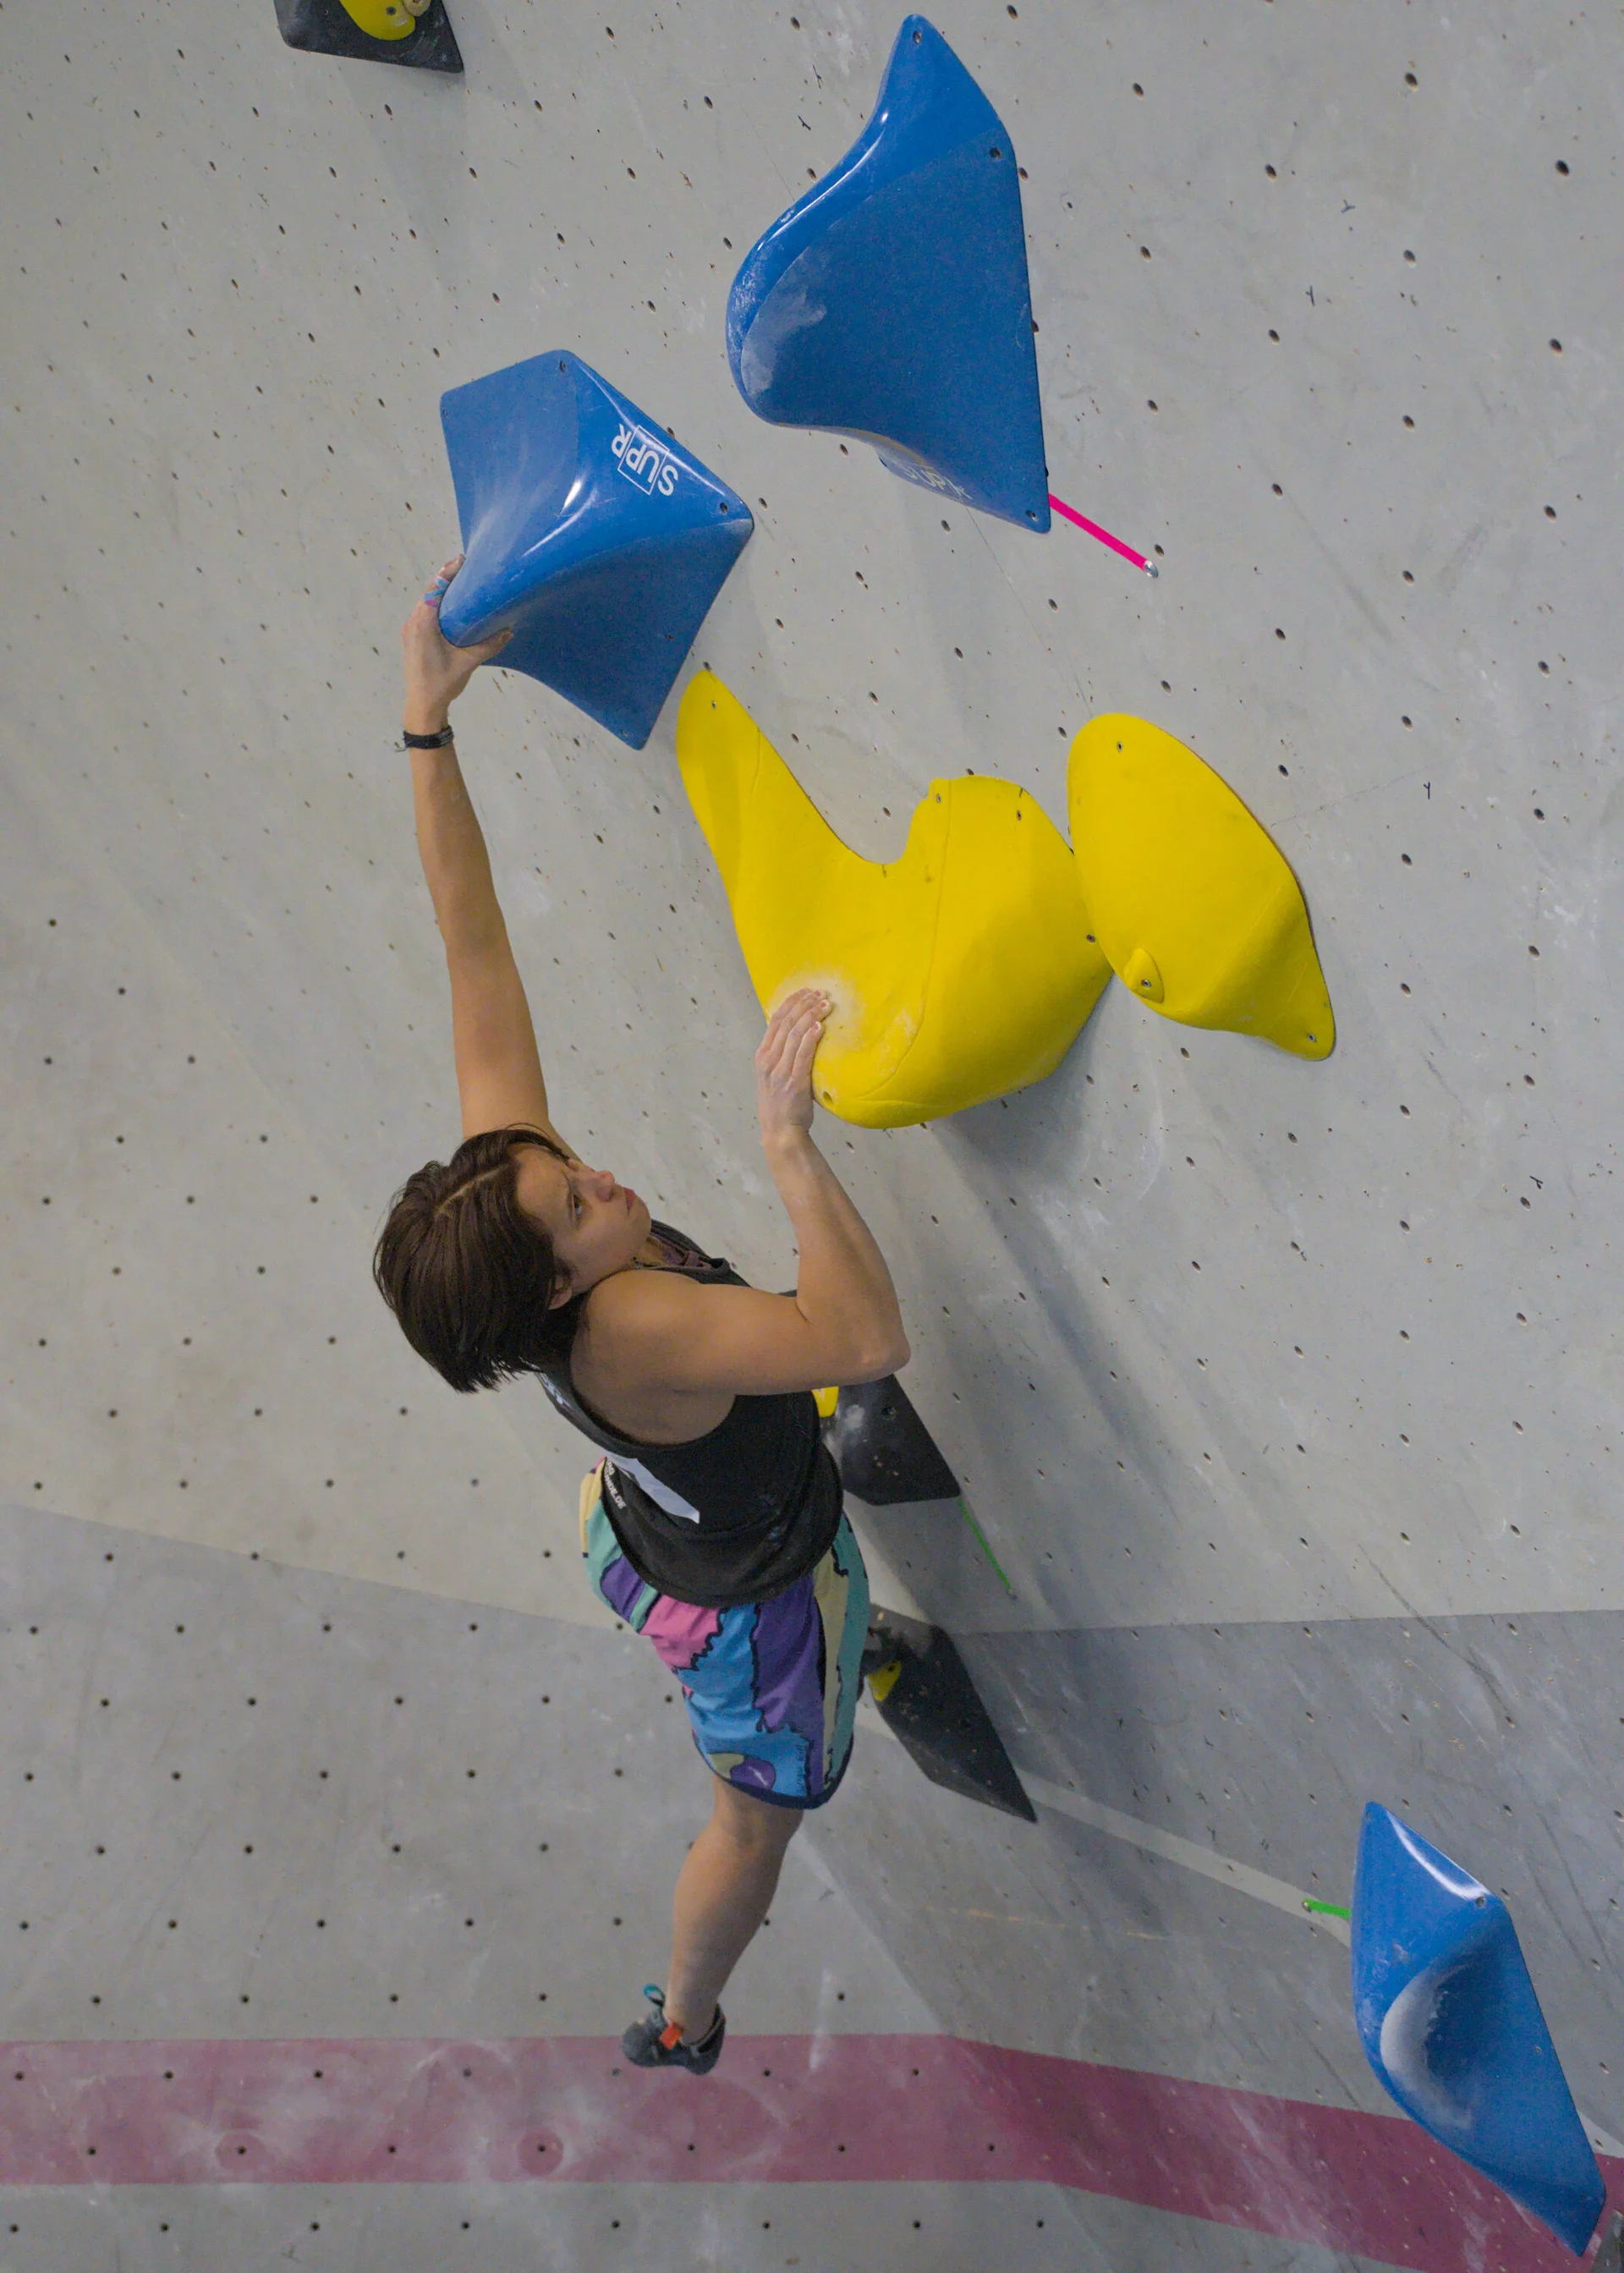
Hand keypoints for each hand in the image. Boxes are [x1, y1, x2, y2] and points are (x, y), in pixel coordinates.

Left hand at [400, 554, 510, 734]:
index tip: (462, 560)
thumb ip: (489, 644)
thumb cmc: (442, 683)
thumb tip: (510, 630)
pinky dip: (437, 605)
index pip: (434, 588)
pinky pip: (424, 613)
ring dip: (441, 592)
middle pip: (429, 592)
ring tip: (462, 584)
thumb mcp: (468, 662)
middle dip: (446, 579)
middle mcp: (412, 622)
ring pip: (425, 602)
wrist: (422, 706)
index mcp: (423, 623)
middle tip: (466, 568)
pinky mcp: (412, 637)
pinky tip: (452, 607)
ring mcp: (410, 630)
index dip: (448, 572)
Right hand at [756, 988, 828, 1147]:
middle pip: (785, 1022)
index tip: (806, 991)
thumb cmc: (782, 1104)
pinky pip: (802, 1054)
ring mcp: (779, 1071)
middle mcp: (768, 1060)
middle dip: (803, 1004)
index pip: (775, 1020)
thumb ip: (783, 1056)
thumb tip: (802, 1034)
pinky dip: (811, 1037)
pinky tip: (821, 1026)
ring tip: (826, 1004)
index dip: (791, 1002)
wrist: (781, 1131)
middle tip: (820, 993)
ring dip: (811, 1015)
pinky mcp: (793, 1081)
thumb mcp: (775, 1075)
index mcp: (762, 1056)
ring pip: (794, 1034)